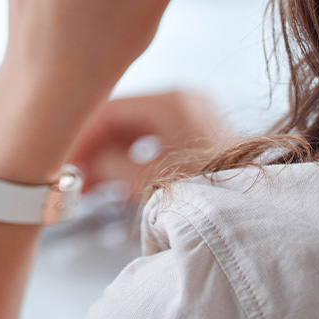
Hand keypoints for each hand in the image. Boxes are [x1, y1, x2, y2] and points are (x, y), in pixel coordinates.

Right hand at [67, 91, 233, 199]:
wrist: (256, 217)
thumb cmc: (209, 195)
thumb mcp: (148, 182)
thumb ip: (109, 165)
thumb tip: (83, 163)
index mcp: (172, 101)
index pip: (111, 108)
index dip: (82, 133)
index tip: (62, 154)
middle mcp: (182, 101)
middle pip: (123, 118)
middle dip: (95, 147)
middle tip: (72, 173)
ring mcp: (192, 117)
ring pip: (136, 131)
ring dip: (111, 156)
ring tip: (88, 185)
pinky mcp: (198, 136)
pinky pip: (153, 141)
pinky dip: (132, 160)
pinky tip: (114, 183)